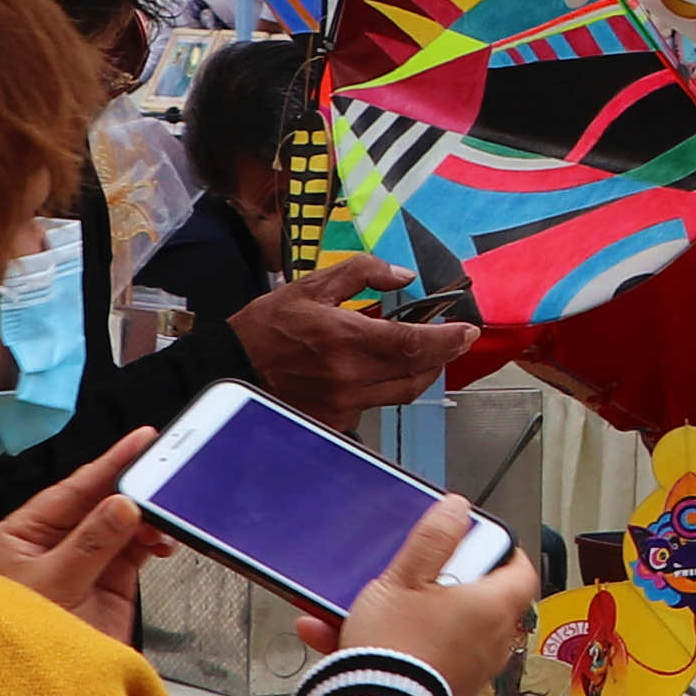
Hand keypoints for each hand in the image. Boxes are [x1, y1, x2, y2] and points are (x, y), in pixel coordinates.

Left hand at [0, 427, 164, 639]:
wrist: (45, 693)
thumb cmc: (25, 638)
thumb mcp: (55, 585)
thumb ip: (91, 544)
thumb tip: (122, 505)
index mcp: (26, 532)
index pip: (73, 489)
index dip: (110, 464)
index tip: (141, 443)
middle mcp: (55, 541)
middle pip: (101, 502)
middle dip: (134, 490)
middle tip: (166, 472)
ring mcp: (86, 559)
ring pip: (124, 523)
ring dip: (148, 518)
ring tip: (165, 518)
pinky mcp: (111, 580)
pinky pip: (137, 548)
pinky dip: (154, 541)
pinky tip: (164, 540)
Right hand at [232, 257, 468, 419]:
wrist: (228, 369)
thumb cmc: (266, 327)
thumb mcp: (310, 287)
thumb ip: (361, 274)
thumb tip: (402, 275)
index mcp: (346, 340)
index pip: (414, 344)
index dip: (448, 339)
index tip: (467, 331)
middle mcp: (350, 378)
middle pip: (417, 373)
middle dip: (441, 356)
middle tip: (450, 340)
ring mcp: (343, 405)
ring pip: (401, 392)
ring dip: (419, 373)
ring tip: (420, 353)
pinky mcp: (335, 421)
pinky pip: (376, 405)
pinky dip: (385, 387)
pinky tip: (378, 371)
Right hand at [302, 494, 541, 695]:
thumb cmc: (394, 646)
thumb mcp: (406, 577)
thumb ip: (434, 539)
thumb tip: (457, 509)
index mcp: (492, 607)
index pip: (522, 571)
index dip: (505, 552)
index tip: (484, 544)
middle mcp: (494, 641)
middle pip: (486, 599)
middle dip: (453, 584)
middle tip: (425, 574)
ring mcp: (475, 669)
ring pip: (455, 629)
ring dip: (423, 615)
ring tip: (381, 609)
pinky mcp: (451, 689)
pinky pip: (434, 656)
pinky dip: (410, 645)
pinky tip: (363, 639)